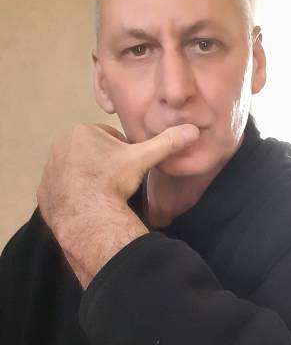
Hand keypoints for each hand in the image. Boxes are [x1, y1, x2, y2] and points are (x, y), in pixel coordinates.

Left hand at [37, 123, 198, 287]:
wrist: (87, 215)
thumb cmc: (113, 179)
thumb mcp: (143, 158)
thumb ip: (167, 142)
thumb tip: (194, 129)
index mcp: (82, 131)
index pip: (109, 137)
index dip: (124, 152)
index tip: (129, 167)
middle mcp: (60, 145)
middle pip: (93, 151)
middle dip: (106, 163)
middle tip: (119, 181)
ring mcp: (48, 169)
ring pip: (78, 168)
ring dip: (91, 177)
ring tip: (106, 193)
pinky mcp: (42, 191)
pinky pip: (64, 187)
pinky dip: (75, 193)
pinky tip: (89, 203)